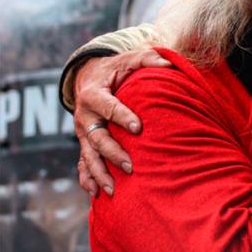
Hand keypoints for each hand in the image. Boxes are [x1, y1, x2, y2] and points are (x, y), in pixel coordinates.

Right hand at [74, 48, 171, 196]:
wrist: (91, 77)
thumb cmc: (117, 69)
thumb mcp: (130, 59)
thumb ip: (149, 58)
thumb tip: (169, 63)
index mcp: (94, 94)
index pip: (108, 106)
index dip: (122, 116)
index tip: (138, 128)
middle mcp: (85, 116)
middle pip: (97, 138)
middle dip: (113, 153)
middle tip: (130, 166)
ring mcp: (83, 133)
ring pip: (87, 156)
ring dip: (99, 173)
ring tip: (112, 190)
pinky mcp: (85, 143)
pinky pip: (82, 163)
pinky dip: (87, 178)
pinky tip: (95, 193)